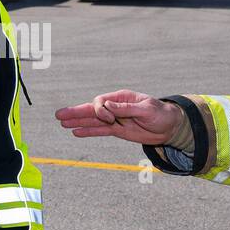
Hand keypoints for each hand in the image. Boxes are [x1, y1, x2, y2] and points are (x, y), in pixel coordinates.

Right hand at [54, 90, 182, 144]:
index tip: (109, 119)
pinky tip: (76, 132)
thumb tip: (109, 106)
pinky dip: (88, 131)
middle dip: (76, 112)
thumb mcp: (147, 110)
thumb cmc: (161, 114)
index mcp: (121, 97)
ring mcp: (115, 119)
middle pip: (91, 109)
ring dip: (77, 121)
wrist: (170, 127)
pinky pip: (99, 131)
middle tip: (59, 115)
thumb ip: (127, 109)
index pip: (101, 101)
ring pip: (92, 120)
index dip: (100, 110)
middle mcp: (115, 107)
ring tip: (62, 123)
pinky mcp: (117, 130)